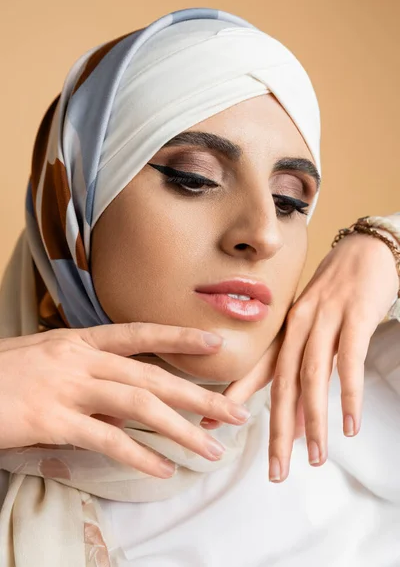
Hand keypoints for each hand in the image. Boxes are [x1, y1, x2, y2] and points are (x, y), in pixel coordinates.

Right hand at [0, 323, 250, 477]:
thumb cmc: (2, 376)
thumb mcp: (46, 362)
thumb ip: (85, 376)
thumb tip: (120, 399)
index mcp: (77, 341)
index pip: (138, 334)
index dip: (177, 337)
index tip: (212, 342)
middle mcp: (79, 359)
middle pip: (151, 376)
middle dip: (197, 394)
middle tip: (234, 411)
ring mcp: (67, 387)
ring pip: (139, 406)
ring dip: (180, 430)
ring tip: (211, 450)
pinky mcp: (52, 420)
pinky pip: (106, 438)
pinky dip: (139, 455)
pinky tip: (163, 469)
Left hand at [201, 231, 398, 481]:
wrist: (365, 251)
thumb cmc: (339, 295)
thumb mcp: (318, 332)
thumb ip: (308, 377)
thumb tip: (299, 425)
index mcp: (286, 329)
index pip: (257, 370)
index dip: (234, 399)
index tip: (212, 428)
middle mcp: (299, 326)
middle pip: (282, 383)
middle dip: (277, 429)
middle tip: (275, 470)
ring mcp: (325, 320)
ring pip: (313, 377)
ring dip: (314, 420)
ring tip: (316, 457)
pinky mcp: (355, 317)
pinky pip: (350, 361)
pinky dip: (349, 394)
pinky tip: (349, 422)